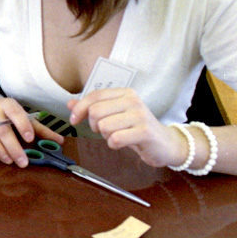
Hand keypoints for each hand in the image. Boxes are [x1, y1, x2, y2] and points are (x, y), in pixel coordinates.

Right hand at [0, 94, 64, 166]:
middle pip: (1, 129)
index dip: (22, 125)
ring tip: (8, 160)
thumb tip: (60, 141)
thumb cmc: (9, 114)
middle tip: (22, 162)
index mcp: (8, 105)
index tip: (30, 139)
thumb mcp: (25, 117)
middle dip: (12, 147)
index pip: (15, 113)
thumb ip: (41, 130)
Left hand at [68, 88, 185, 167]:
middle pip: (96, 111)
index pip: (94, 96)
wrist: (166, 143)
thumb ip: (92, 108)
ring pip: (104, 126)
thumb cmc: (137, 128)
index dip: (80, 108)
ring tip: (118, 135)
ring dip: (106, 136)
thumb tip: (70, 103)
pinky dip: (114, 144)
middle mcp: (133, 100)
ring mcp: (140, 115)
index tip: (74, 120)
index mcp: (125, 93)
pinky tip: (123, 143)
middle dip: (94, 125)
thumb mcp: (114, 115)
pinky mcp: (144, 132)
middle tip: (106, 131)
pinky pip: (115, 139)